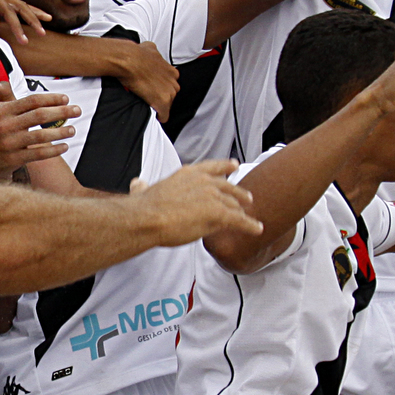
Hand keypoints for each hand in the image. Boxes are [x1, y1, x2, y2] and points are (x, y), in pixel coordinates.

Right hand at [0, 0, 50, 47]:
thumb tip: (2, 34)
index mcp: (4, 0)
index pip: (24, 5)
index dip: (36, 11)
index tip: (49, 19)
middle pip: (21, 8)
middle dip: (33, 20)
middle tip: (42, 33)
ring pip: (8, 11)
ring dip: (17, 27)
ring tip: (23, 40)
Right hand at [0, 88, 77, 181]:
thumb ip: (4, 98)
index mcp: (2, 111)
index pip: (32, 101)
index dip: (51, 98)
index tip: (66, 99)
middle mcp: (4, 126)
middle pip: (39, 115)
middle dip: (62, 111)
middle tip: (77, 110)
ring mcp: (8, 143)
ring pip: (41, 135)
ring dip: (61, 132)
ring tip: (72, 129)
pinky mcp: (12, 159)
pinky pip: (39, 153)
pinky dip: (54, 150)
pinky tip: (64, 146)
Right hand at [110, 40, 180, 119]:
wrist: (129, 60)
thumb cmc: (136, 54)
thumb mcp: (149, 48)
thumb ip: (153, 52)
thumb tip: (149, 50)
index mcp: (171, 70)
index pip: (171, 83)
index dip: (161, 86)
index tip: (154, 88)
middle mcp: (173, 80)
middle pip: (171, 94)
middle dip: (162, 95)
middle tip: (150, 96)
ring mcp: (169, 91)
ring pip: (168, 104)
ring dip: (160, 105)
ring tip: (150, 105)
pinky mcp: (163, 102)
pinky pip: (164, 115)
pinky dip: (160, 116)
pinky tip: (156, 116)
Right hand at [128, 159, 260, 245]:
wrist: (148, 218)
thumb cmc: (144, 207)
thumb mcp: (144, 191)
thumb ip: (144, 187)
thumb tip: (137, 184)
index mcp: (188, 174)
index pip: (212, 167)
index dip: (225, 166)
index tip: (234, 165)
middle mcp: (204, 181)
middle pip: (228, 187)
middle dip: (238, 193)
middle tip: (247, 197)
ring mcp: (213, 196)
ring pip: (234, 204)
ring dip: (243, 211)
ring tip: (249, 218)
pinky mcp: (219, 213)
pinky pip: (239, 220)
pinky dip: (249, 225)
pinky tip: (256, 229)